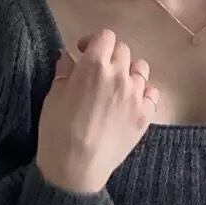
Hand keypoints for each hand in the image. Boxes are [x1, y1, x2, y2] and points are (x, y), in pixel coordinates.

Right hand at [35, 28, 161, 194]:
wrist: (75, 168)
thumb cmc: (57, 131)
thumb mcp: (53, 96)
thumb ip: (64, 72)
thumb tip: (70, 58)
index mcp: (94, 64)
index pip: (105, 36)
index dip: (94, 41)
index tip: (84, 52)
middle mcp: (120, 74)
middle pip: (123, 51)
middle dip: (110, 57)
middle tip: (99, 73)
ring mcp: (136, 95)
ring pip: (140, 69)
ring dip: (129, 72)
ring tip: (118, 87)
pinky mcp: (145, 115)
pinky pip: (152, 93)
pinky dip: (143, 93)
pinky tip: (132, 103)